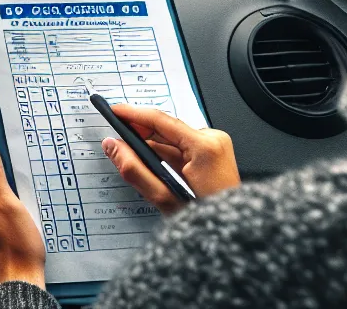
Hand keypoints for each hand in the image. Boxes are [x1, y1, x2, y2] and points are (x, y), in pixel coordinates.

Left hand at [0, 136, 45, 288]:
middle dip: (6, 190)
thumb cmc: (17, 250)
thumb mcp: (8, 204)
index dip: (3, 172)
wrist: (19, 285)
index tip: (16, 182)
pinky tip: (16, 228)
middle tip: (21, 204)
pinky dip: (5, 218)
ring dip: (7, 205)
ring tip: (20, 218)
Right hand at [101, 103, 239, 213]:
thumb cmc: (207, 221)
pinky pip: (183, 147)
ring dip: (153, 146)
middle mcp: (213, 140)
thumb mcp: (164, 198)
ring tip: (133, 156)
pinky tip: (153, 164)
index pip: (162, 121)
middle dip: (142, 133)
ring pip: (174, 139)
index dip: (133, 114)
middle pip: (167, 129)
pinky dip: (166, 153)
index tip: (115, 112)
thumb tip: (113, 147)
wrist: (232, 234)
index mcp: (205, 147)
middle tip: (118, 138)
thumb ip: (134, 169)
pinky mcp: (215, 153)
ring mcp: (216, 146)